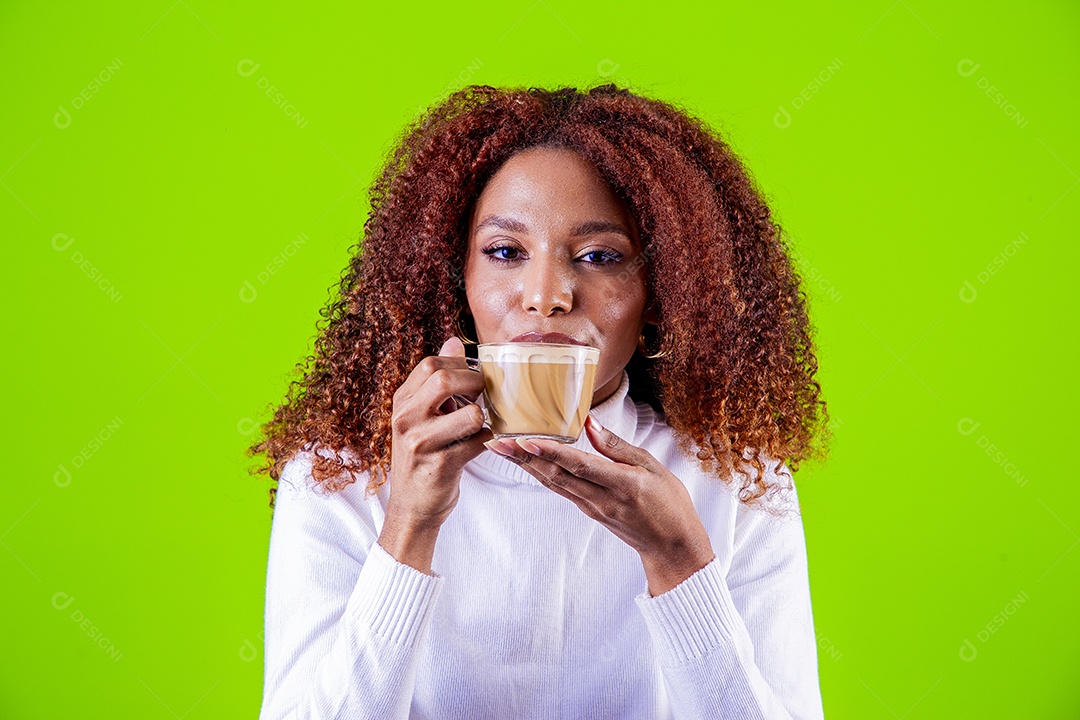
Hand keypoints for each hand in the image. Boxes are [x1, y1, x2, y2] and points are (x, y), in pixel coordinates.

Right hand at [385, 336, 490, 534]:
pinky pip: (478, 443)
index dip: (460, 366)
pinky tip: (483, 444)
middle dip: (475, 384)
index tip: (473, 378)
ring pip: (469, 413)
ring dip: (484, 417)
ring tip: (482, 423)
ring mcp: (420, 444)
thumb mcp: (422, 416)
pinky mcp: (440, 466)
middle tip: (485, 396)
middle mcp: (405, 419)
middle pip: (444, 380)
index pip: (430, 365)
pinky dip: (488, 441)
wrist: (412, 507)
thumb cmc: (424, 456)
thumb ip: (437, 381)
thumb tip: (454, 342)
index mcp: (402, 402)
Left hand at [484, 416, 714, 594]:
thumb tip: (589, 423)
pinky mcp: (588, 511)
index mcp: (623, 485)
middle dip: (525, 458)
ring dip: (526, 465)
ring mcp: (592, 508)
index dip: (552, 454)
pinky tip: (526, 462)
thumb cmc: (670, 504)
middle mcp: (602, 499)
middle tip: (498, 440)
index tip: (527, 441)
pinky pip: (560, 490)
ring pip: (553, 483)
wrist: (671, 547)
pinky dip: (540, 474)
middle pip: (557, 476)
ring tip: (502, 448)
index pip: (581, 466)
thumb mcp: (653, 468)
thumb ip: (618, 446)